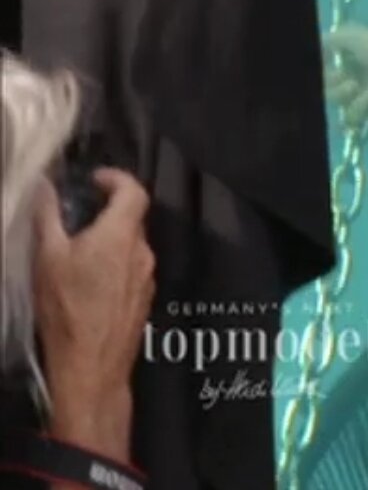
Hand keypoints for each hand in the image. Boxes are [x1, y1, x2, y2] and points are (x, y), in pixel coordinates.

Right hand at [31, 168, 153, 463]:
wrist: (91, 365)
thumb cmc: (66, 308)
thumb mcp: (47, 258)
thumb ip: (47, 217)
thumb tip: (44, 185)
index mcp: (122, 235)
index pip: (134, 191)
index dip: (116, 179)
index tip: (94, 179)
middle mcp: (143, 251)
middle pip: (132, 219)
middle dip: (107, 212)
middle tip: (78, 216)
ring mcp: (147, 277)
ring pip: (131, 246)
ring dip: (110, 240)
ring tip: (77, 251)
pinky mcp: (144, 298)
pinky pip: (132, 269)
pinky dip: (114, 264)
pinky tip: (89, 281)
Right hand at [323, 22, 367, 129]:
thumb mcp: (355, 37)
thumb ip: (330, 39)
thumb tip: (318, 44)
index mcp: (345, 64)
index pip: (323, 75)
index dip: (325, 74)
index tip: (328, 66)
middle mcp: (351, 83)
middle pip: (327, 95)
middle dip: (335, 88)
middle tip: (352, 82)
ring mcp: (363, 102)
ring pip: (340, 110)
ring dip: (354, 99)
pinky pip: (356, 124)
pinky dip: (365, 108)